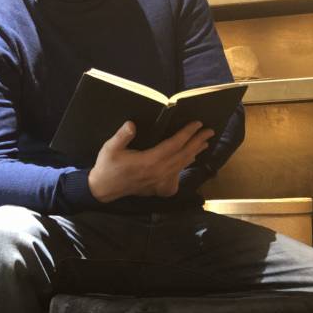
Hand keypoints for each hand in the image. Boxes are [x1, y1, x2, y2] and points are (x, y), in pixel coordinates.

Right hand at [88, 120, 214, 202]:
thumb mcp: (110, 148)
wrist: (103, 189)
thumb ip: (122, 136)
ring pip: (181, 165)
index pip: (174, 145)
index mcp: (149, 161)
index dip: (187, 133)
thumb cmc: (107, 166)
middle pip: (183, 155)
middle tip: (209, 131)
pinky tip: (188, 162)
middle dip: (197, 142)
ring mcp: (159, 181)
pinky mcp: (157, 187)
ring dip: (194, 153)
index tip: (197, 124)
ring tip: (204, 144)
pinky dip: (184, 168)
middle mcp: (158, 172)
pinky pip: (175, 177)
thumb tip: (132, 124)